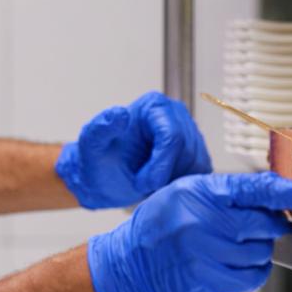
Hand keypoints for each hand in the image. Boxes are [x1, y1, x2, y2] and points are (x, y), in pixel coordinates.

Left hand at [55, 91, 211, 208]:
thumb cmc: (99, 161)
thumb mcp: (92, 145)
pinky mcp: (197, 153)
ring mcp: (190, 133)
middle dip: (165, 175)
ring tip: (148, 183)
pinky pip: (199, 175)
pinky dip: (180, 185)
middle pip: (188, 152)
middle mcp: (177, 114)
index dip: (161, 165)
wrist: (105, 178)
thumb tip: (120, 113)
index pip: (173, 136)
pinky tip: (160, 185)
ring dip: (172, 181)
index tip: (143, 184)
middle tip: (141, 185)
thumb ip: (101, 128)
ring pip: (196, 164)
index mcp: (154, 106)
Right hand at [86, 171, 291, 291]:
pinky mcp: (210, 282)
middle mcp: (202, 222)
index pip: (253, 189)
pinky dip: (251, 271)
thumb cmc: (158, 227)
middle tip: (258, 225)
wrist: (128, 268)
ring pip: (261, 252)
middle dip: (270, 225)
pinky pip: (251, 277)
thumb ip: (225, 193)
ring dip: (257, 250)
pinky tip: (233, 265)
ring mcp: (207, 254)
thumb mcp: (184, 194)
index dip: (284, 192)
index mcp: (198, 193)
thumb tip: (272, 195)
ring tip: (231, 246)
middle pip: (264, 224)